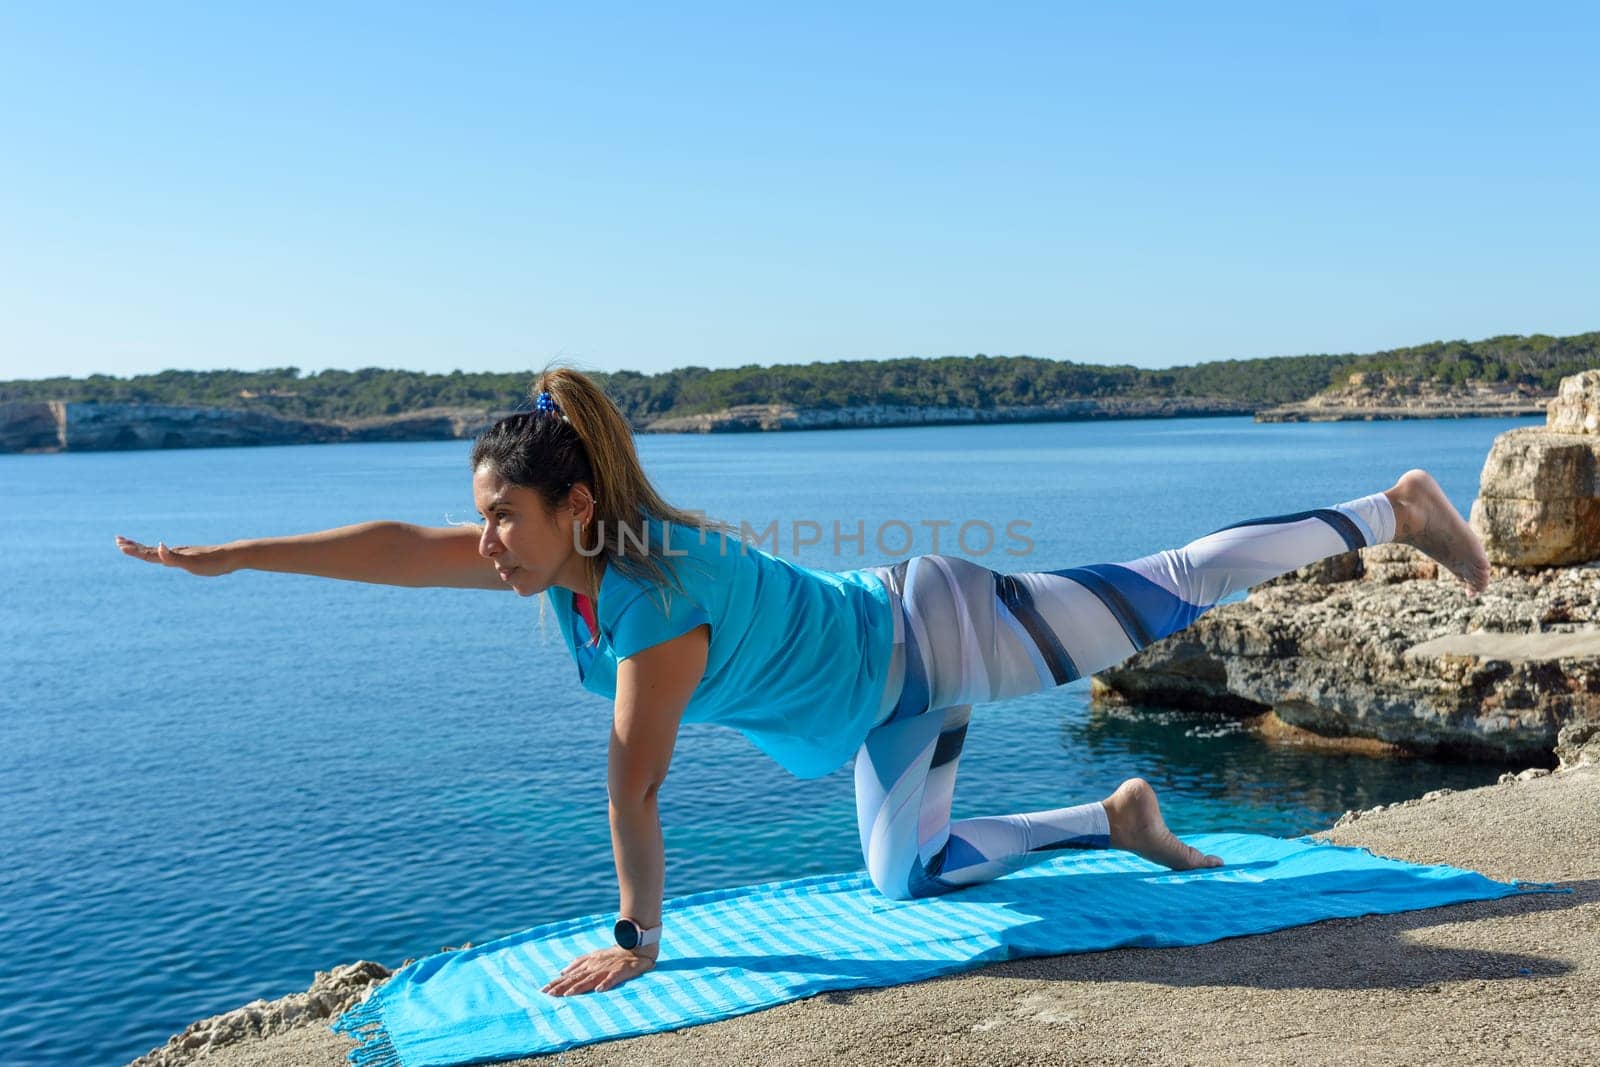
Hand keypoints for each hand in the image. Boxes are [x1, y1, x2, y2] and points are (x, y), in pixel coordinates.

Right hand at [115, 536, 237, 577]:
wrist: (234, 556)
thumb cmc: (214, 562)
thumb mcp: (192, 563)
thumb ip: (173, 558)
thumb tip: (157, 546)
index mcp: (174, 555)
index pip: (149, 553)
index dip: (134, 551)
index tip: (119, 544)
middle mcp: (177, 553)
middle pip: (151, 550)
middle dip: (134, 547)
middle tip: (118, 541)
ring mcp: (184, 554)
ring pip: (160, 552)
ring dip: (145, 549)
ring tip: (134, 546)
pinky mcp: (192, 558)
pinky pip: (172, 555)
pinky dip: (161, 554)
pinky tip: (162, 552)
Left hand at [541, 946, 655, 995]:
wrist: (634, 948)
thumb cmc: (612, 955)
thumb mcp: (593, 956)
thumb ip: (578, 963)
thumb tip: (562, 971)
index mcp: (587, 965)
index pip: (569, 976)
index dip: (556, 983)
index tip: (543, 990)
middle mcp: (594, 967)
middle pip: (576, 978)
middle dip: (562, 987)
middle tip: (549, 994)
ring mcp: (606, 969)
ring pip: (590, 979)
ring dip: (579, 987)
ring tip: (568, 995)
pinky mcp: (619, 972)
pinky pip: (612, 979)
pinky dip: (605, 984)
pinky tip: (599, 990)